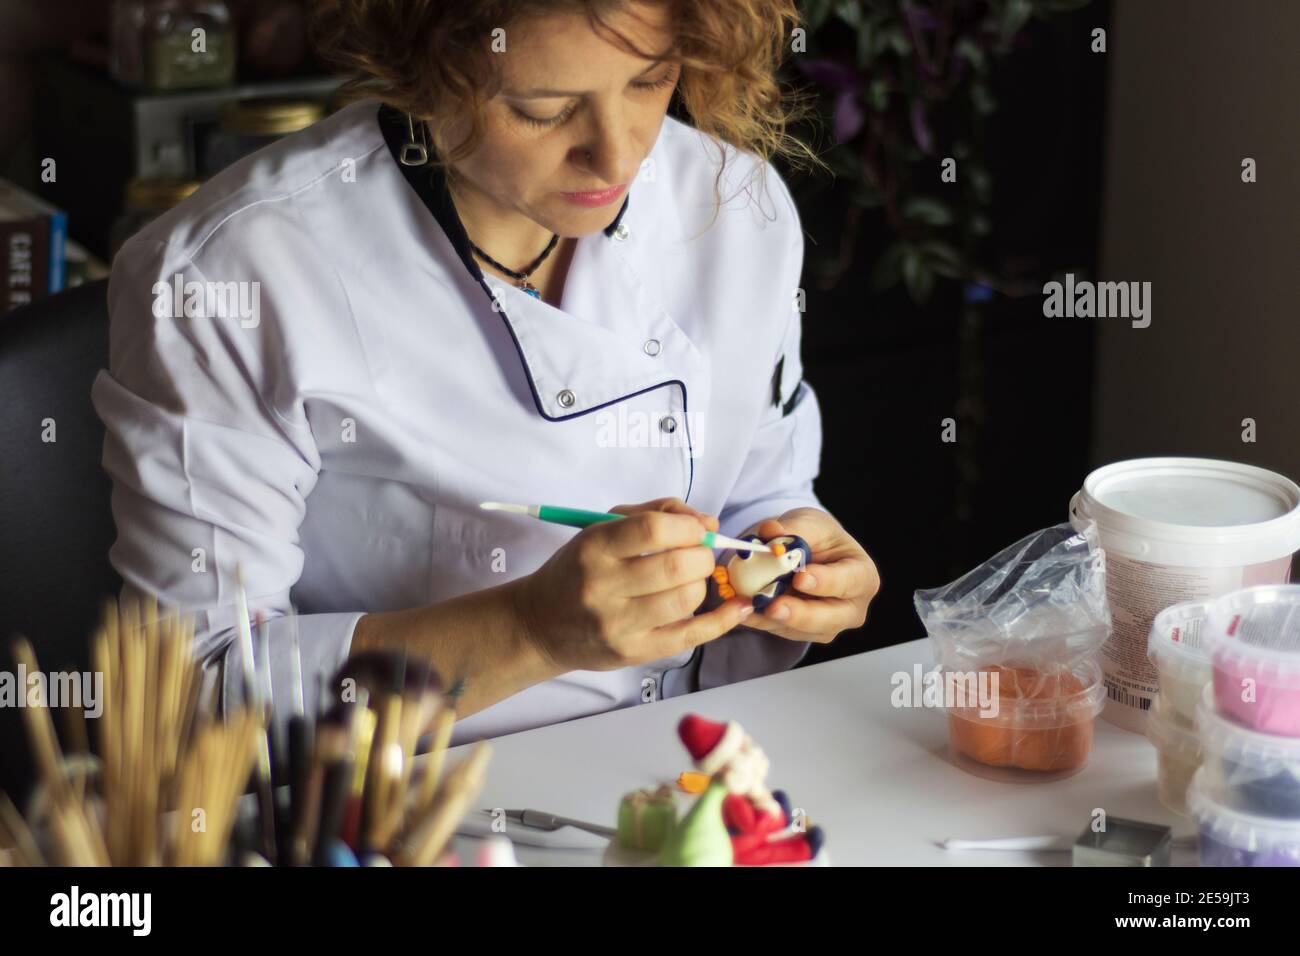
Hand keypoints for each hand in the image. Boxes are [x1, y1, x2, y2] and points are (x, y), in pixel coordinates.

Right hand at [513, 497, 753, 671]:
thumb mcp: (602, 528)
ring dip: (703, 584)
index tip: (697, 529)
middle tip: (699, 555)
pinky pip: (689, 637)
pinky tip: (739, 607)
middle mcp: (602, 587)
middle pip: (675, 567)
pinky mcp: (632, 653)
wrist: (540, 623)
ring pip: (685, 600)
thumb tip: (708, 523)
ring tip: (693, 579)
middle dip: (702, 555)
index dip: (688, 526)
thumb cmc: (579, 569)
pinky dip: (722, 621)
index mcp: (594, 548)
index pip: (653, 530)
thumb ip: (655, 514)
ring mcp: (617, 624)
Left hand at [738, 508, 878, 643]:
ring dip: (772, 619)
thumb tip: (770, 531)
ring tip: (748, 605)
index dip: (826, 582)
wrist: (808, 552)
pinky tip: (741, 609)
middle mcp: (850, 607)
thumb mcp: (810, 523)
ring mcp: (827, 625)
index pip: (850, 581)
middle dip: (800, 614)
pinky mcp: (801, 632)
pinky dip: (758, 619)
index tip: (801, 578)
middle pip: (830, 618)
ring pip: (801, 630)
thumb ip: (793, 528)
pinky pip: (779, 630)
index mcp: (862, 575)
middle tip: (774, 606)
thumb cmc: (818, 537)